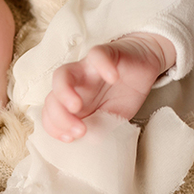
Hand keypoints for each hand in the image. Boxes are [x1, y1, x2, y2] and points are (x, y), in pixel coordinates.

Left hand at [42, 33, 174, 141]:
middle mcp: (74, 85)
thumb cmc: (122, 93)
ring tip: (76, 107)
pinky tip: (113, 79)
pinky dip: (103, 67)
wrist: (143, 65)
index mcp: (72, 103)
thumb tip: (89, 140)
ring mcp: (86, 68)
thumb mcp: (112, 119)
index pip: (50, 115)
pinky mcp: (104, 53)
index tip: (70, 139)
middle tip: (79, 131)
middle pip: (52, 98)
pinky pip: (97, 56)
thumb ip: (98, 128)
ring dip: (64, 93)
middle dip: (60, 118)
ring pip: (62, 75)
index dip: (55, 128)